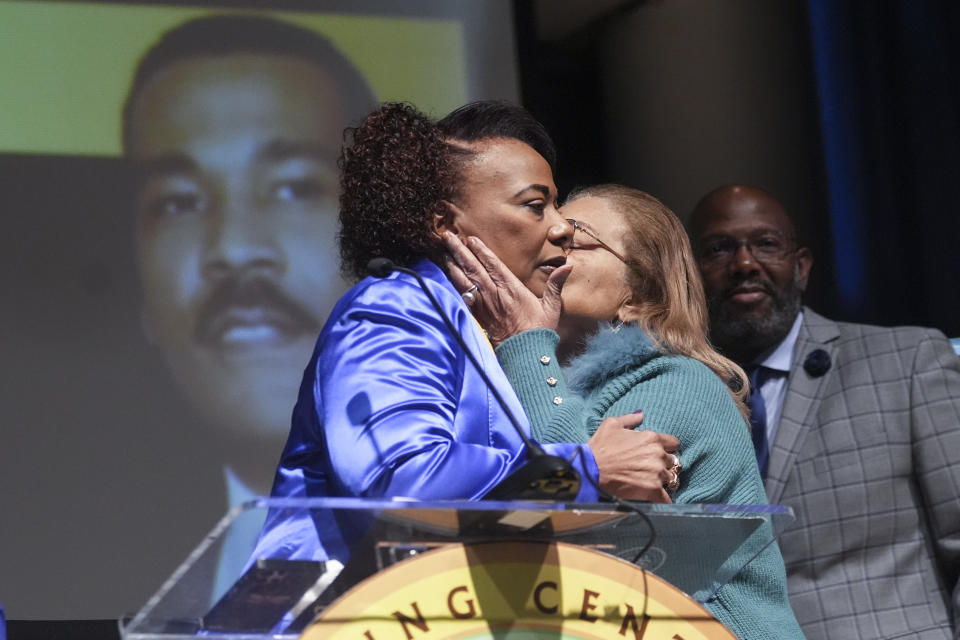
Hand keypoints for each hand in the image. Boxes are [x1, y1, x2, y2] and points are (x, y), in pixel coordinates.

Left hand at [443, 232, 570, 346]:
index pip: (493, 265)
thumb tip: (568, 265)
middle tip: (447, 236)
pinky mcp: (477, 315)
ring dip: (453, 264)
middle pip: (473, 268)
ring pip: (464, 280)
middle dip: (459, 251)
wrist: (524, 355)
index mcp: (512, 289)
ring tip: (443, 250)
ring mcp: (484, 305)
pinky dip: (453, 283)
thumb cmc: (539, 331)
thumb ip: (555, 284)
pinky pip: (462, 295)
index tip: (471, 239)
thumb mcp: (552, 307)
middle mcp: (495, 295)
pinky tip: (446, 274)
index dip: (481, 251)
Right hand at [587, 412, 680, 502]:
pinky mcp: (652, 490)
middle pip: (673, 461)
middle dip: (664, 464)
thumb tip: (641, 414)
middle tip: (651, 469)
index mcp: (651, 438)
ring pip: (671, 479)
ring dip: (663, 481)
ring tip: (651, 483)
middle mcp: (658, 455)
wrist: (590, 469)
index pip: (673, 443)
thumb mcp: (612, 424)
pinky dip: (664, 499)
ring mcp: (657, 473)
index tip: (660, 452)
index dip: (667, 448)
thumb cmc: (600, 446)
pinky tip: (657, 498)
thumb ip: (630, 419)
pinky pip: (667, 498)